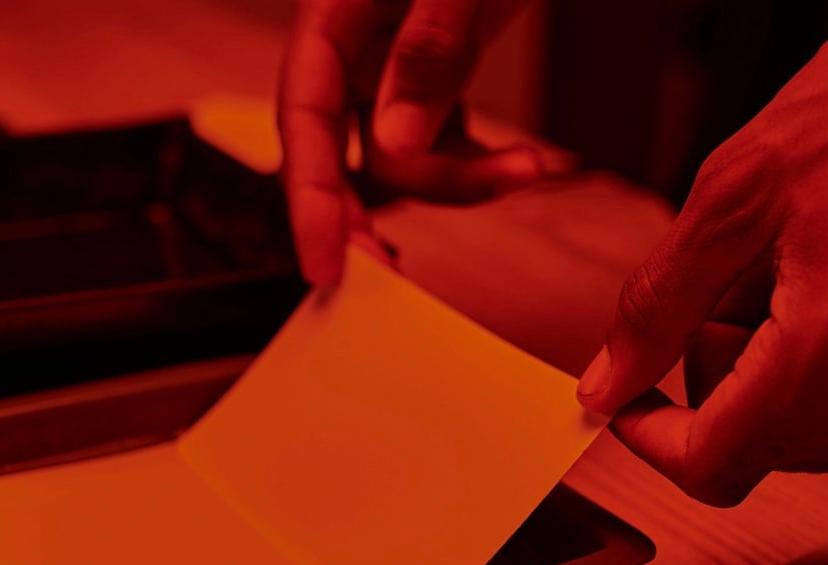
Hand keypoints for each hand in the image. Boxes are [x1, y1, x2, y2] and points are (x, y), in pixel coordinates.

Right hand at [279, 0, 541, 285]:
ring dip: (461, 180)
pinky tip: (516, 163)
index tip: (325, 266)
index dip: (309, 197)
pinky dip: (478, 166)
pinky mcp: (436, 77)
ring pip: (404, 159)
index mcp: (334, 11)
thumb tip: (397, 138)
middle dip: (371, 216)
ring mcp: (395, 66)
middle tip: (395, 275)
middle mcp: (356, 45)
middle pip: (340, 153)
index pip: (303, 114)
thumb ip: (424, 50)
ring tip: (524, 168)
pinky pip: (443, 146)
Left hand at [576, 0, 827, 505]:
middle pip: (762, 451)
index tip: (635, 399)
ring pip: (818, 437)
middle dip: (727, 380)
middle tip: (744, 281)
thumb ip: (655, 308)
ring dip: (786, 374)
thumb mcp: (734, 195)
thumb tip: (606, 384)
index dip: (653, 437)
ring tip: (809, 272)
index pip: (711, 467)